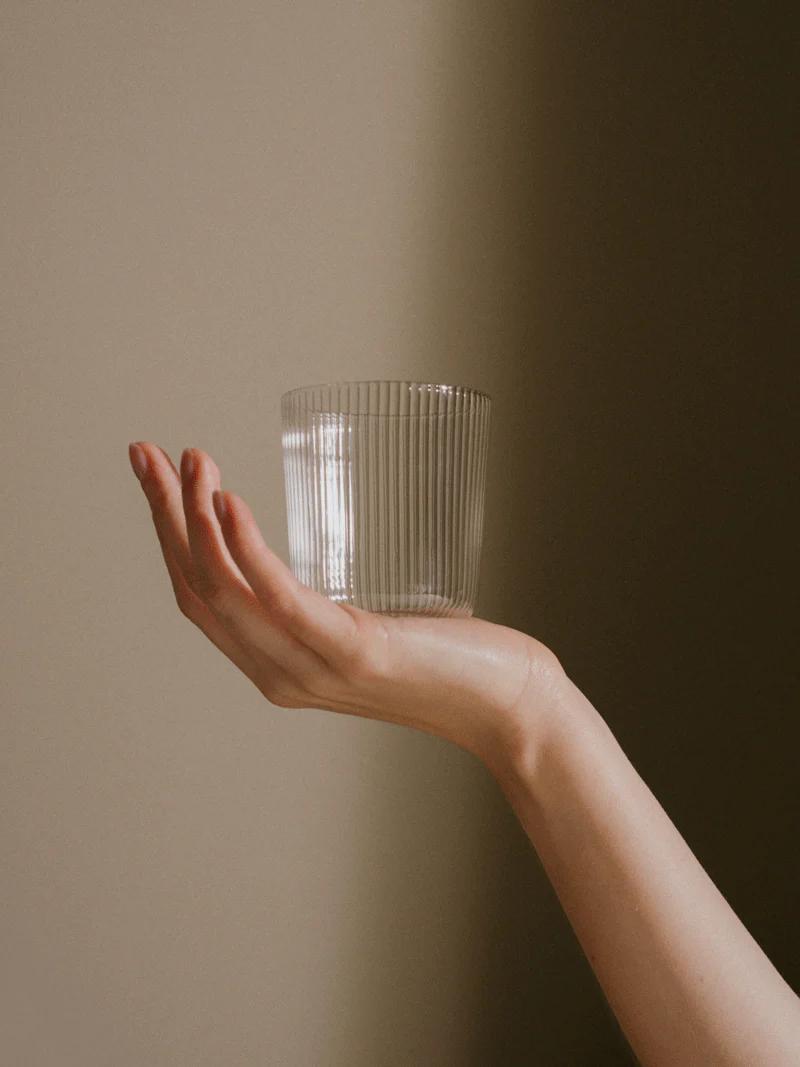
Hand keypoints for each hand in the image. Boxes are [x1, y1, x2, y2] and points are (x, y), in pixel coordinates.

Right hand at [128, 442, 564, 771]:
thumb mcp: (369, 631)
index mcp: (278, 664)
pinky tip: (230, 505)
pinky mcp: (351, 652)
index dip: (169, 536)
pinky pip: (280, 598)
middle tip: (146, 453)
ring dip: (197, 519)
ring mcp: (312, 666)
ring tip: (192, 461)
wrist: (509, 706)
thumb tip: (325, 555)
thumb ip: (334, 607)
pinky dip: (247, 550)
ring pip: (227, 589)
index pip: (201, 598)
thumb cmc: (450, 661)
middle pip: (198, 588)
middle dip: (165, 516)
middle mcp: (280, 672)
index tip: (158, 476)